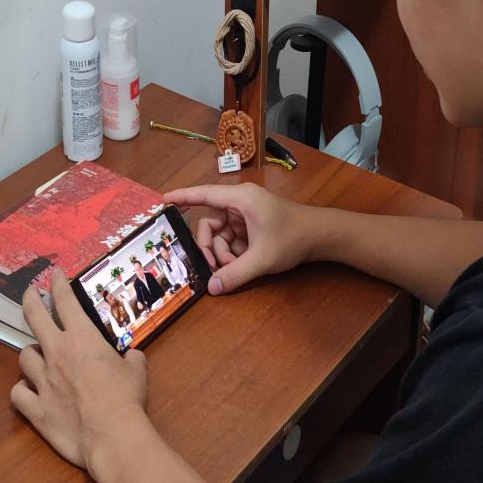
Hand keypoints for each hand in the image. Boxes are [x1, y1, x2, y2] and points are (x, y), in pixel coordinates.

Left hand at [10, 269, 147, 469]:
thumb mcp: (137, 368)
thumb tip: (130, 357)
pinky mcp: (36, 408)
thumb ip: (130, 358)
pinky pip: (19, 393)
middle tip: (30, 293)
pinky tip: (30, 388)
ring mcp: (43, 380)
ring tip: (39, 353)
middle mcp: (58, 354)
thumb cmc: (126, 396)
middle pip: (35, 319)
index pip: (66, 302)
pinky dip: (23, 388)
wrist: (111, 432)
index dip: (58, 284)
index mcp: (83, 339)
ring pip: (24, 357)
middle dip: (30, 301)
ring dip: (31, 352)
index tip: (55, 275)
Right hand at [164, 183, 311, 294]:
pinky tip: (245, 264)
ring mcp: (246, 214)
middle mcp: (240, 203)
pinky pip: (232, 239)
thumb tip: (212, 288)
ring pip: (220, 235)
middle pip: (209, 223)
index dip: (182, 197)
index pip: (203, 194)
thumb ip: (235, 273)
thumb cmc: (293, 237)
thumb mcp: (262, 258)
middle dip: (210, 248)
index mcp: (241, 199)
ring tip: (238, 267)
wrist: (320, 236)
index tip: (162, 201)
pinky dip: (233, 253)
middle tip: (214, 268)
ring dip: (224, 254)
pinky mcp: (252, 226)